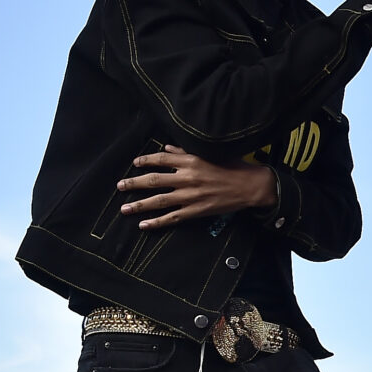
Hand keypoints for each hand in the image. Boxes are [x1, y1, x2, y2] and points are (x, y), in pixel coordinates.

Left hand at [117, 145, 276, 230]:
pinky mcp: (196, 210)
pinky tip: (144, 225)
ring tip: (124, 208)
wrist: (251, 186)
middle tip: (120, 186)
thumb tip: (167, 147)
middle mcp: (187, 177)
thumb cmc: (233, 167)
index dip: (146, 160)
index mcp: (191, 160)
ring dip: (139, 204)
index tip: (135, 163)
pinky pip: (172, 217)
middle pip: (154, 180)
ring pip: (159, 200)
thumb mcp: (211, 154)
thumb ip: (186, 151)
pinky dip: (157, 222)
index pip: (162, 158)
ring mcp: (191, 195)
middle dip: (134, 183)